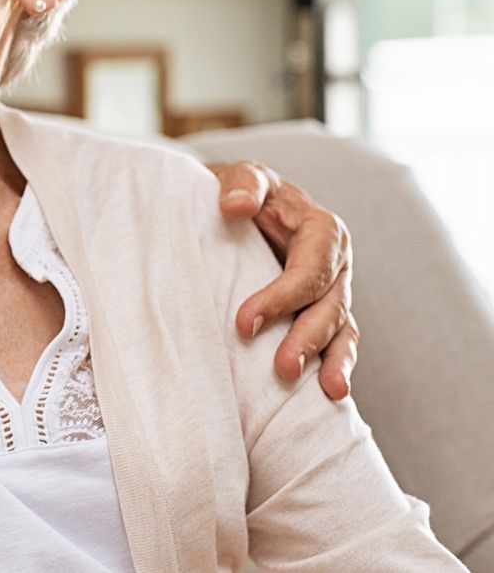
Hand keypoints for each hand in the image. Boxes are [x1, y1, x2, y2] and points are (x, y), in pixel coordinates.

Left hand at [208, 161, 356, 400]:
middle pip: (329, 305)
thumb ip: (243, 184)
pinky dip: (333, 366)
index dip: (281, 297)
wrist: (240, 205)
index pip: (309, 269)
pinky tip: (328, 398)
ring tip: (328, 392)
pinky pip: (335, 343)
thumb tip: (234, 205)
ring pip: (342, 330)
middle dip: (308, 338)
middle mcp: (335, 264)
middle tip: (282, 368)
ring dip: (333, 361)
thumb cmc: (241, 191)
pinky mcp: (321, 314)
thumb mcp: (243, 177)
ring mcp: (332, 292)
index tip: (243, 322)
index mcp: (322, 230)